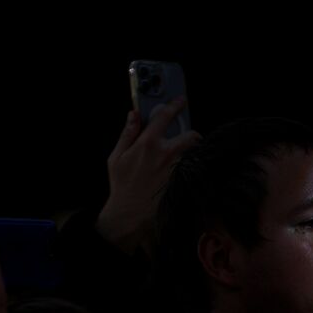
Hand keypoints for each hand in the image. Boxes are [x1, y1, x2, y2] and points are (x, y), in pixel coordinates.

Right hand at [96, 100, 199, 253]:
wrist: (130, 212)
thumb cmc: (121, 184)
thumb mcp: (116, 156)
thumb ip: (127, 133)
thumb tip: (133, 114)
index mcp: (148, 143)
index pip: (165, 117)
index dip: (174, 105)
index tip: (180, 100)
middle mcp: (166, 154)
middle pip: (192, 136)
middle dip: (193, 135)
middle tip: (188, 138)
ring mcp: (178, 168)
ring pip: (196, 153)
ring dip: (194, 152)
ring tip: (186, 158)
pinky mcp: (184, 182)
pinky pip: (195, 170)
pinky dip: (194, 168)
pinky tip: (187, 172)